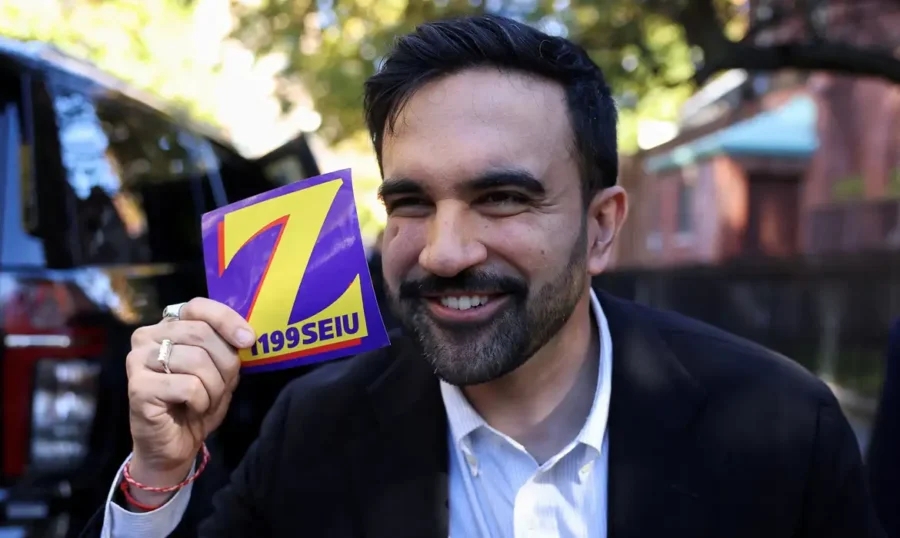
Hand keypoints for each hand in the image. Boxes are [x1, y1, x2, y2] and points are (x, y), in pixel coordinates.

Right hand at [124, 298, 254, 505]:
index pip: (198, 307)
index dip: (227, 320)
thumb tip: (246, 335)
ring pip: (197, 361)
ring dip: (214, 387)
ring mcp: (137, 360)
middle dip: (225, 364)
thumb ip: (227, 346)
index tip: (248, 340)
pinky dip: (201, 401)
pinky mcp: (138, 387)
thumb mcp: (220, 369)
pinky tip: (191, 408)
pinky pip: (188, 386)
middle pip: (202, 334)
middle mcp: (146, 337)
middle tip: (222, 386)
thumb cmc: (197, 403)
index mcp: (167, 326)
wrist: (175, 445)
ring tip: (205, 400)